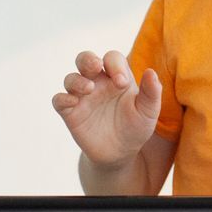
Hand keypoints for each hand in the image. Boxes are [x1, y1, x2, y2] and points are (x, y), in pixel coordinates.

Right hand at [52, 50, 161, 168]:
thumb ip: (152, 92)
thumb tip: (151, 72)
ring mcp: (82, 97)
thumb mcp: (148, 112)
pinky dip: (62, 98)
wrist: (120, 153)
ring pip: (71, 79)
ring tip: (89, 89)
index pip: (112, 58)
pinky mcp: (71, 113)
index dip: (115, 65)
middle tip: (96, 66)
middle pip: (85, 59)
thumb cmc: (135, 127)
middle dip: (88, 59)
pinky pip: (59, 100)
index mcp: (116, 77)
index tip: (123, 83)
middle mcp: (97, 83)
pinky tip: (72, 102)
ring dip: (77, 80)